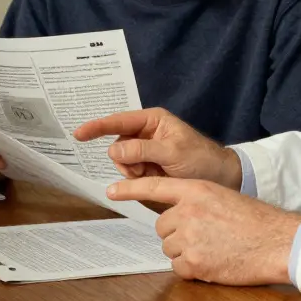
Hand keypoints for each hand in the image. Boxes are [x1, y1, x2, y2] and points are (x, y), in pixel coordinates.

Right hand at [74, 108, 241, 187]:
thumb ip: (142, 150)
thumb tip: (114, 149)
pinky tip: (153, 180)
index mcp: (152, 120)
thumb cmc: (202, 159)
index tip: (79, 134)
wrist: (221, 179)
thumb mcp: (173, 152)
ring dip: (132, 172)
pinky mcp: (147, 168)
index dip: (97, 127)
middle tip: (143, 169)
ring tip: (153, 175)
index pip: (119, 121)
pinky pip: (130, 174)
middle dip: (125, 159)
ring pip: (122, 162)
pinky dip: (137, 180)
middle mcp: (146, 133)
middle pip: (117, 145)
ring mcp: (146, 152)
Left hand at [108, 176, 300, 285]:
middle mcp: (188, 211)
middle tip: (205, 236)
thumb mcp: (223, 198)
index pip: (155, 187)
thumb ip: (197, 202)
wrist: (278, 242)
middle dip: (177, 233)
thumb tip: (176, 214)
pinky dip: (191, 269)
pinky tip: (213, 262)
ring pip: (169, 247)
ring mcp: (189, 238)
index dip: (130, 189)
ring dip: (185, 251)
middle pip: (163, 226)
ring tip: (213, 248)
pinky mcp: (192, 263)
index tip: (112, 191)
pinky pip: (177, 267)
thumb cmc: (256, 221)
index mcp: (197, 190)